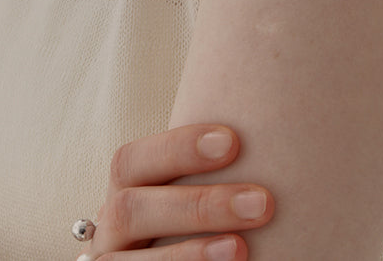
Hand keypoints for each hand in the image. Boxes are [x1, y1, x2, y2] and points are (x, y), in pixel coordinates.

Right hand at [83, 124, 273, 260]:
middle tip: (260, 202)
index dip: (177, 148)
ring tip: (241, 248)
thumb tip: (274, 133)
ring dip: (191, 252)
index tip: (233, 142)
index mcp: (123, 190)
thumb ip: (203, 173)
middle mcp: (109, 229)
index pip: (131, 161)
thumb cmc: (186, 222)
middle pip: (132, 209)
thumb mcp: (181, 191)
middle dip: (197, 205)